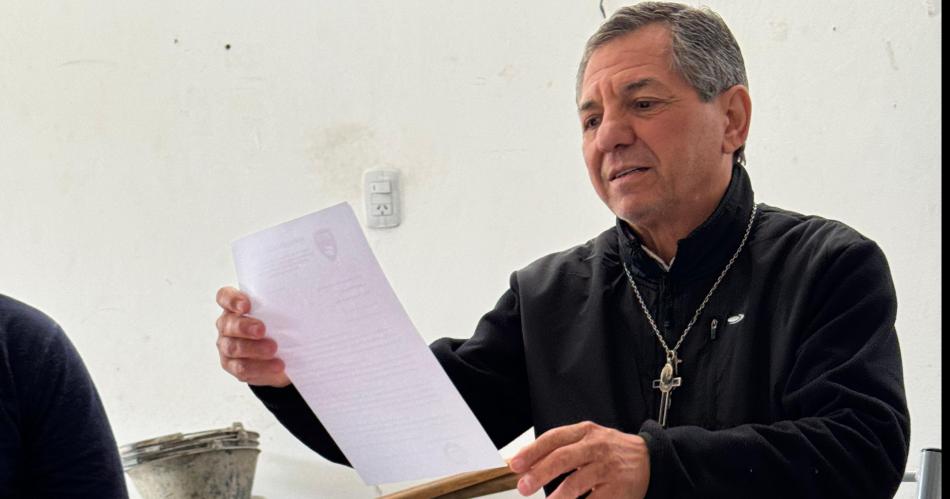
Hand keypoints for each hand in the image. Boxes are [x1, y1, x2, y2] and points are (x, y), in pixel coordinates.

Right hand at [215, 286, 290, 386]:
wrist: (280, 358)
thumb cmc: (278, 329)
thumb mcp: (280, 316)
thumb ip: (282, 308)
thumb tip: (301, 302)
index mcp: (235, 307)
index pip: (224, 297)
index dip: (232, 300)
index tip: (246, 306)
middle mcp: (227, 325)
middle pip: (228, 324)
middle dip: (245, 327)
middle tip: (262, 330)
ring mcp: (227, 346)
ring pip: (233, 347)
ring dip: (253, 349)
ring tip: (273, 349)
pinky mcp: (232, 366)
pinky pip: (241, 368)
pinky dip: (260, 367)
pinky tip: (276, 365)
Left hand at [508, 421, 649, 498]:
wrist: (650, 459)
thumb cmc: (612, 451)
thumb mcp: (588, 440)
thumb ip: (560, 448)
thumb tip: (527, 464)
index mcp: (585, 432)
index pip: (554, 438)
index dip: (532, 451)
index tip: (515, 464)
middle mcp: (597, 447)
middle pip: (563, 458)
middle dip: (539, 473)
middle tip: (524, 486)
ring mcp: (608, 468)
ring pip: (577, 482)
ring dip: (557, 496)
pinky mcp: (618, 490)